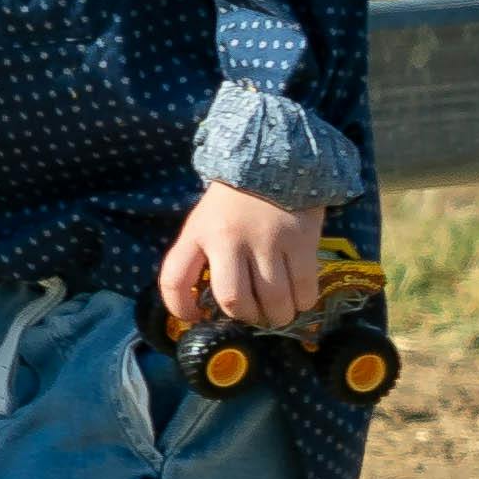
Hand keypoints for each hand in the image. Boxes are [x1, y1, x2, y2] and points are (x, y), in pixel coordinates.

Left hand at [159, 186, 323, 334]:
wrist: (275, 160)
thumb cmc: (234, 200)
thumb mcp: (204, 220)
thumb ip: (201, 255)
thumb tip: (207, 304)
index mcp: (198, 233)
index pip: (174, 279)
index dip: (180, 308)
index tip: (195, 318)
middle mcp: (229, 239)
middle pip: (232, 298)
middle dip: (245, 316)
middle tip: (254, 315)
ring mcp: (267, 241)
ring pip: (273, 299)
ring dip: (277, 316)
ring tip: (279, 312)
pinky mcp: (301, 241)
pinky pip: (304, 287)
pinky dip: (303, 302)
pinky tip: (299, 298)